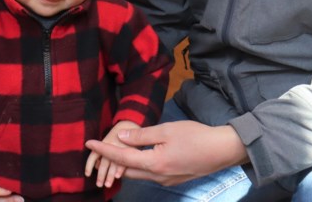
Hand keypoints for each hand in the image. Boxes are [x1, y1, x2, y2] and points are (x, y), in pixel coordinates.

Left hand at [84, 121, 248, 186]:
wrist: (222, 150)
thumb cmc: (195, 136)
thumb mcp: (166, 130)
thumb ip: (142, 135)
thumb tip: (121, 137)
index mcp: (154, 164)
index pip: (121, 158)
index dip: (104, 150)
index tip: (89, 143)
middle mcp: (158, 176)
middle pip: (127, 170)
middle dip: (111, 160)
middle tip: (99, 148)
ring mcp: (166, 180)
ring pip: (138, 174)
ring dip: (125, 164)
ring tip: (115, 151)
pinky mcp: (173, 179)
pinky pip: (149, 173)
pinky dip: (139, 165)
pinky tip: (138, 155)